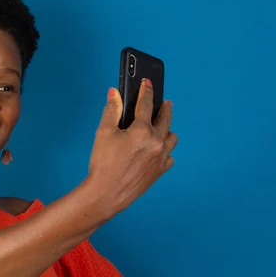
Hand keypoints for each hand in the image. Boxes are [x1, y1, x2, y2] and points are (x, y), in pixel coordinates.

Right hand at [85, 79, 176, 217]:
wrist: (107, 193)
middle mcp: (156, 142)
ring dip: (167, 130)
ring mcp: (160, 158)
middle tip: (165, 102)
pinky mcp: (159, 171)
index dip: (146, 91)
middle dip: (164, 108)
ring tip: (162, 127)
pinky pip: (169, 157)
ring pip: (172, 138)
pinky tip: (159, 150)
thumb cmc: (103, 164)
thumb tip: (115, 93)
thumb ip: (112, 110)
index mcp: (142, 131)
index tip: (147, 83)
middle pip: (166, 119)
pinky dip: (165, 151)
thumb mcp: (103, 133)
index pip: (146, 104)